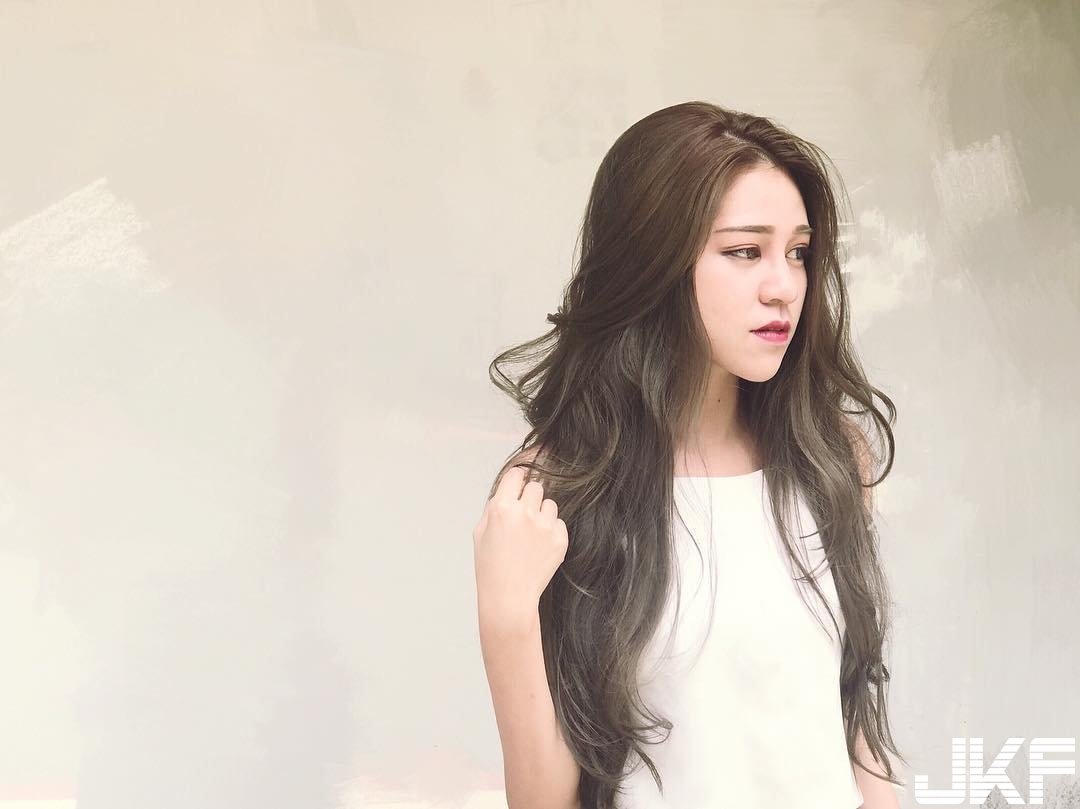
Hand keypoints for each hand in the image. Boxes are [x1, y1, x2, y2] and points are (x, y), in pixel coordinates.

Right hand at [473, 465, 568, 632]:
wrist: (509, 596)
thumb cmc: (491, 566)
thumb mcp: (480, 532)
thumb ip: (494, 507)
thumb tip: (509, 489)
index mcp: (501, 509)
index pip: (516, 475)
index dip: (517, 480)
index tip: (518, 485)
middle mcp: (524, 513)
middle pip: (536, 486)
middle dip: (529, 497)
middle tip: (523, 515)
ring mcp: (544, 526)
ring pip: (550, 504)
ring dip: (542, 514)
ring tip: (531, 535)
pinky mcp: (559, 539)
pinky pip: (559, 522)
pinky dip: (551, 531)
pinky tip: (539, 547)